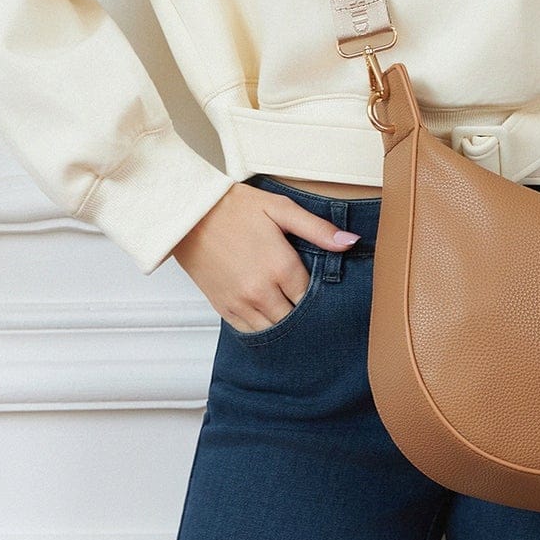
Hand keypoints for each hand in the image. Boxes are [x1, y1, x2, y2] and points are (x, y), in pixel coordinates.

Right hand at [171, 183, 360, 332]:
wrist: (188, 214)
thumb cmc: (235, 207)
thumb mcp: (281, 209)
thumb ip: (318, 229)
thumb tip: (350, 242)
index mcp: (280, 266)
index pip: (312, 297)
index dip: (320, 296)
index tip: (324, 291)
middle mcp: (261, 291)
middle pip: (295, 319)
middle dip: (304, 314)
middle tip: (310, 306)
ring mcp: (240, 303)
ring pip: (274, 330)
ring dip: (284, 324)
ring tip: (290, 311)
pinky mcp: (223, 308)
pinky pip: (250, 332)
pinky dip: (262, 327)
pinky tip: (269, 315)